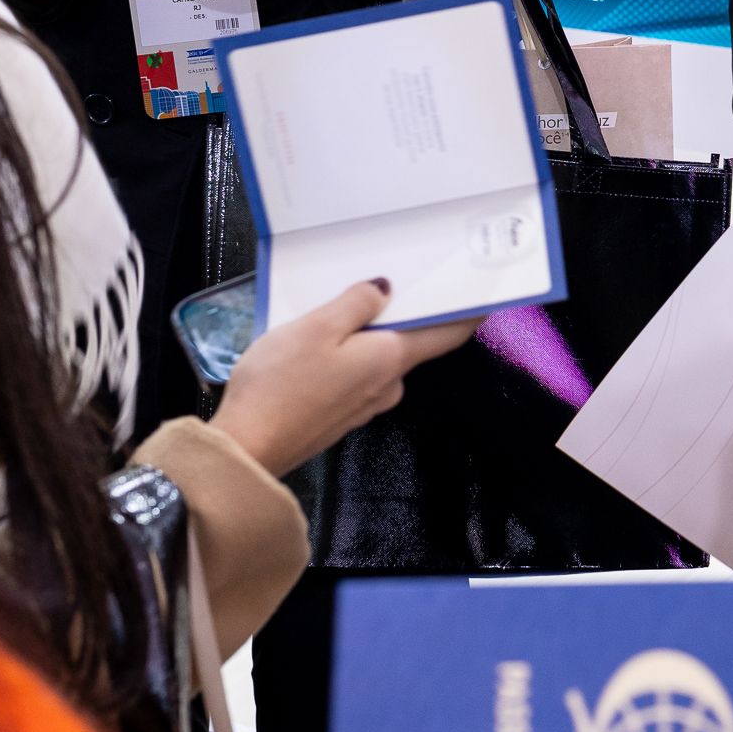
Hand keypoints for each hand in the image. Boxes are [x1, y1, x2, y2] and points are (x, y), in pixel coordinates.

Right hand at [213, 279, 476, 477]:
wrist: (247, 450)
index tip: (484, 294)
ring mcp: (364, 405)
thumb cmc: (281, 386)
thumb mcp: (317, 327)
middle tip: (385, 281)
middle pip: (409, 343)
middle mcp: (387, 386)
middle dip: (400, 315)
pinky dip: (345, 356)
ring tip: (335, 308)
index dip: (468, 313)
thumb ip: (356, 303)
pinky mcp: (340, 416)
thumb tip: (384, 289)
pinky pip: (354, 375)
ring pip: (377, 359)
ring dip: (365, 335)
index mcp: (391, 360)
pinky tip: (316, 347)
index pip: (447, 334)